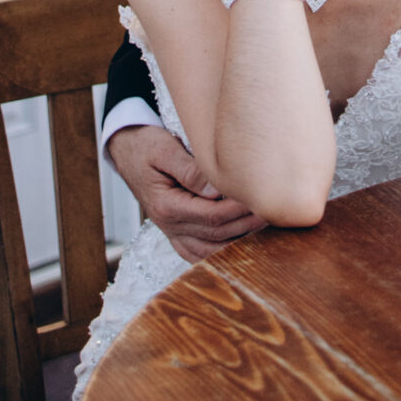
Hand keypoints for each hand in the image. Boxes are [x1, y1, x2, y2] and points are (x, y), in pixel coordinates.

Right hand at [106, 125, 265, 263]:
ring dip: (239, 242)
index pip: (211, 216)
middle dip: (247, 225)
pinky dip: (223, 252)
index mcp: (166, 206)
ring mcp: (173, 234)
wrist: (127, 153)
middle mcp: (169, 226)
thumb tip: (215, 187)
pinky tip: (244, 243)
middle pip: (216, 235)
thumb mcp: (163, 149)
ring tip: (265, 228)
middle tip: (273, 213)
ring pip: (211, 251)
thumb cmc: (146, 146)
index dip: (238, 210)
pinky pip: (201, 253)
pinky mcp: (178, 234)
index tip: (259, 198)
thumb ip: (188, 169)